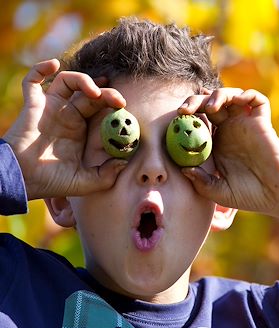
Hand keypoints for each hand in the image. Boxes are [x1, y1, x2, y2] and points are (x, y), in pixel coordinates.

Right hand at [3, 59, 126, 199]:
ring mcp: (50, 108)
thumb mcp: (87, 182)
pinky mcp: (32, 105)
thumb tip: (124, 162)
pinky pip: (32, 81)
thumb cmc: (53, 182)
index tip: (124, 106)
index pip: (99, 108)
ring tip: (95, 91)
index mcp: (80, 129)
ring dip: (83, 80)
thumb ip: (107, 174)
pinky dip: (40, 68)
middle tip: (119, 100)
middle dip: (106, 93)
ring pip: (67, 82)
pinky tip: (53, 64)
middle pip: (89, 93)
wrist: (23, 181)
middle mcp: (67, 116)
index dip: (112, 102)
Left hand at [178, 88, 278, 225]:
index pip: (199, 121)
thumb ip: (201, 182)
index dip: (188, 117)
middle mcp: (230, 131)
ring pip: (231, 97)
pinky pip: (257, 100)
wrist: (277, 196)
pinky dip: (247, 95)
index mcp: (217, 144)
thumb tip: (183, 169)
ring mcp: (246, 125)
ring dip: (218, 95)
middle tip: (183, 110)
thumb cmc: (249, 195)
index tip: (176, 121)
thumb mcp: (218, 191)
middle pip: (210, 105)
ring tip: (211, 108)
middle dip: (195, 102)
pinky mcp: (262, 123)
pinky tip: (237, 101)